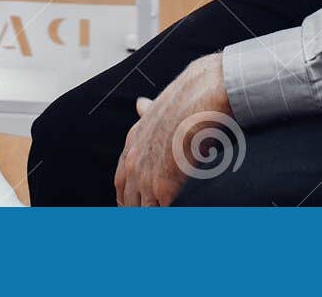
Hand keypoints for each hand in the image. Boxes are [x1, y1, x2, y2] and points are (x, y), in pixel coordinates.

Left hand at [115, 54, 235, 206]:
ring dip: (153, 218)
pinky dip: (168, 219)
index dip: (127, 197)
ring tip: (165, 222)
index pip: (120, 182)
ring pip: (142, 212)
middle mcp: (134, 164)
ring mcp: (146, 178)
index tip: (134, 206)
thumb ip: (147, 111)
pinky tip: (178, 220)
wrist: (200, 100)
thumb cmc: (186, 102)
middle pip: (127, 202)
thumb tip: (140, 104)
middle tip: (151, 218)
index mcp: (131, 145)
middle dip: (137, 213)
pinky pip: (160, 214)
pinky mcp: (162, 189)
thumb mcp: (157, 106)